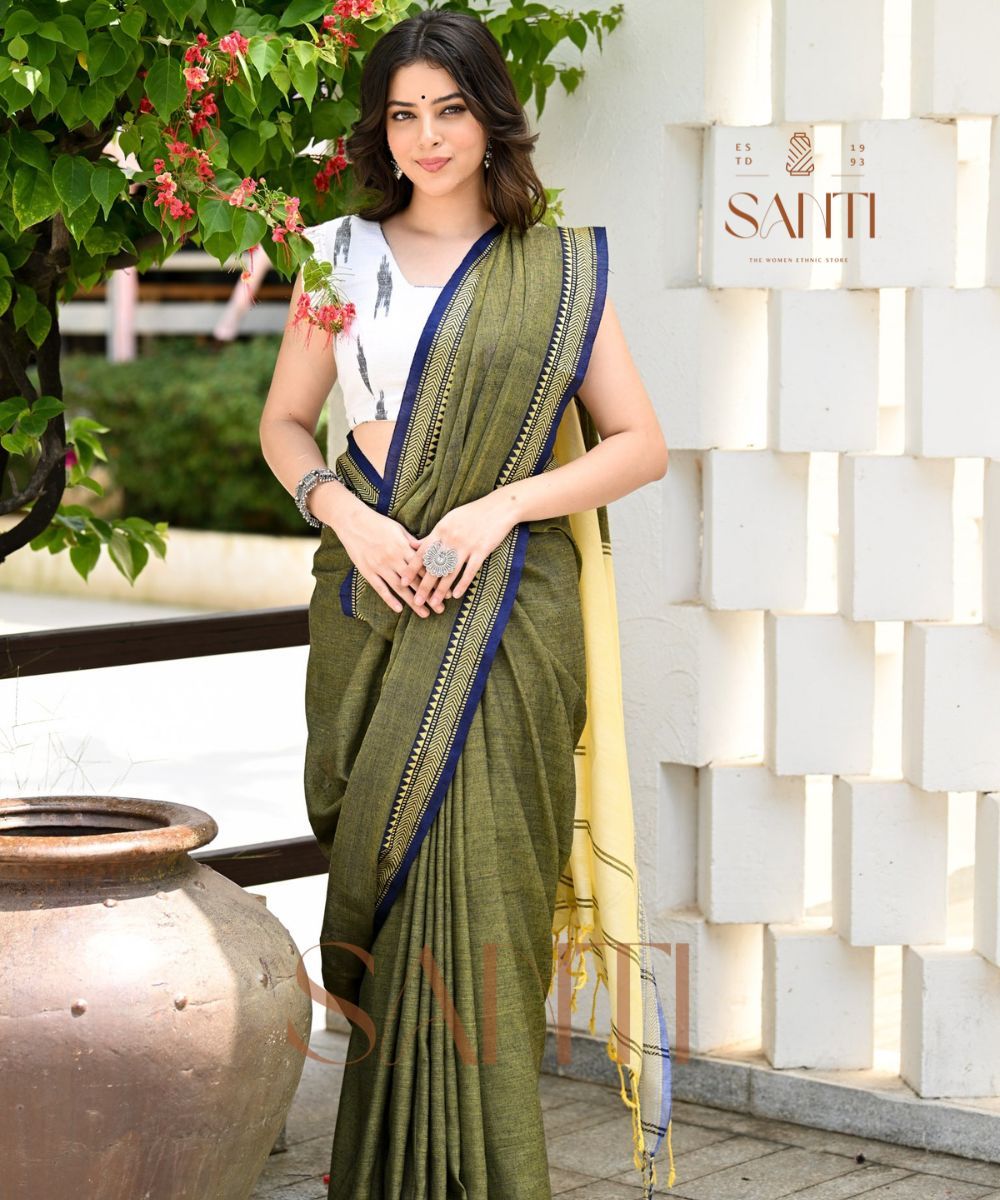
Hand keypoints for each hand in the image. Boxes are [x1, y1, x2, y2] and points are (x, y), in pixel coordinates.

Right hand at [327, 499, 434, 616]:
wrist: (353, 521)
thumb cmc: (378, 524)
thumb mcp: (398, 529)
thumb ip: (412, 542)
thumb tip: (427, 550)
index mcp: (403, 547)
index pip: (423, 568)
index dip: (435, 581)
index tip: (446, 592)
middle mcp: (393, 558)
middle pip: (415, 581)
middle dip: (429, 595)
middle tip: (440, 609)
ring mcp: (380, 566)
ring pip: (400, 587)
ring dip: (413, 602)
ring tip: (425, 614)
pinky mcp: (367, 571)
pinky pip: (380, 588)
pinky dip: (390, 599)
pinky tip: (399, 609)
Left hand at [399, 490, 519, 610]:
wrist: (498, 507)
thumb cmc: (471, 514)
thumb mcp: (448, 520)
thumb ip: (432, 535)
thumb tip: (414, 546)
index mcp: (440, 530)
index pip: (422, 553)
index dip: (411, 568)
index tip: (403, 582)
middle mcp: (451, 539)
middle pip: (434, 566)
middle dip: (424, 585)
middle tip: (417, 601)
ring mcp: (466, 545)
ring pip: (450, 572)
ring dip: (441, 589)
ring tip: (434, 602)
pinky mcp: (481, 551)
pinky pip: (470, 571)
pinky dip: (462, 584)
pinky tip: (456, 595)